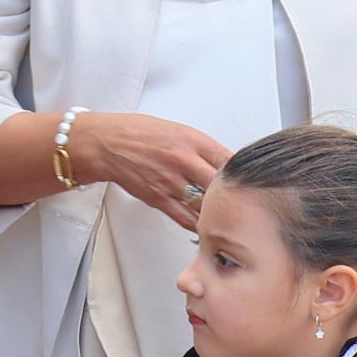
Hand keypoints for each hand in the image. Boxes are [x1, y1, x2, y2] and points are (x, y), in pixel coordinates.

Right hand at [69, 112, 236, 231]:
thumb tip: (222, 162)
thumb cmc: (139, 133)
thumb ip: (201, 147)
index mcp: (192, 140)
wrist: (107, 144)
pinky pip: (185, 218)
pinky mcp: (159, 199)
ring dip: (217, 214)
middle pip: (221, 185)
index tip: (248, 182)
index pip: (228, 159)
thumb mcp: (177, 130)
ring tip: (227, 220)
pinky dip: (197, 224)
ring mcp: (172, 182)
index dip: (241, 174)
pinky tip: (205, 227)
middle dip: (233, 196)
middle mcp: (184, 161)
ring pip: (205, 205)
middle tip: (242, 205)